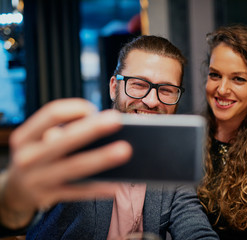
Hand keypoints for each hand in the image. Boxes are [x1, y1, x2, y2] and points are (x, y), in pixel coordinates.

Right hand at [0, 98, 131, 229]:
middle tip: (117, 120)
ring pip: (75, 167)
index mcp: (26, 137)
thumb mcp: (37, 142)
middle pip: (65, 139)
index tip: (92, 108)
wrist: (15, 192)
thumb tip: (97, 124)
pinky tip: (116, 185)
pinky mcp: (49, 197)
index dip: (74, 108)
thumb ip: (60, 131)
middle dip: (92, 129)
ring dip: (102, 158)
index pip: (51, 114)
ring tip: (126, 150)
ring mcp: (38, 179)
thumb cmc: (37, 157)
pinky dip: (98, 189)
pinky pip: (79, 192)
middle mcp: (28, 157)